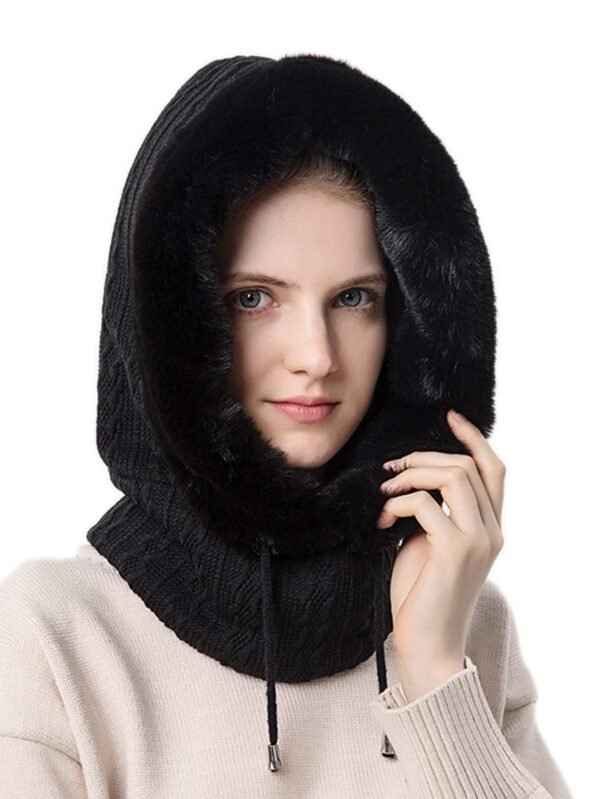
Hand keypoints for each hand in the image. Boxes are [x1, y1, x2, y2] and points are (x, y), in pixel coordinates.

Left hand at [377, 409, 505, 669]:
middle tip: (392, 467)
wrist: (426, 642)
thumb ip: (433, 512)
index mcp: (490, 527)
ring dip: (411, 475)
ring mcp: (477, 540)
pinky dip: (398, 503)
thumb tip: (411, 480)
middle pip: (467, 466)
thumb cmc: (422, 594)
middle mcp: (492, 531)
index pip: (494, 470)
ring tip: (385, 490)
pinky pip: (425, 504)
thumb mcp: (430, 544)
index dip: (473, 439)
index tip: (449, 416)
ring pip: (452, 476)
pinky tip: (382, 519)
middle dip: (424, 457)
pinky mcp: (454, 550)